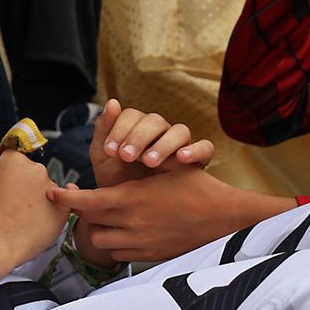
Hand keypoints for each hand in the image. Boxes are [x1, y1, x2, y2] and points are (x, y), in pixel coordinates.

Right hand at [0, 148, 65, 288]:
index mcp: (16, 160)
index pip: (13, 157)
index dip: (4, 171)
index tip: (0, 185)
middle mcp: (38, 171)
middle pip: (30, 172)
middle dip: (21, 183)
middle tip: (7, 202)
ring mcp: (53, 190)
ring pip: (44, 189)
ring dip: (35, 197)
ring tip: (20, 215)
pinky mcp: (63, 210)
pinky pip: (59, 205)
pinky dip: (49, 210)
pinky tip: (34, 220)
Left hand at [50, 170, 291, 262]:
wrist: (227, 219)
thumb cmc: (198, 186)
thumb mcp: (168, 166)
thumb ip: (140, 154)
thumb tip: (120, 134)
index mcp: (132, 198)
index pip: (86, 202)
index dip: (64, 199)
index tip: (52, 193)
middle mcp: (131, 223)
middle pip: (89, 223)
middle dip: (83, 212)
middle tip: (83, 202)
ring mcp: (141, 243)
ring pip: (102, 240)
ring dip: (99, 229)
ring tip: (103, 217)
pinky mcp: (150, 257)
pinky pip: (119, 254)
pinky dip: (115, 243)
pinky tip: (122, 231)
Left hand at [87, 98, 213, 188]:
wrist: (132, 208)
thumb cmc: (117, 179)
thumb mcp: (104, 158)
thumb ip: (104, 130)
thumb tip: (112, 102)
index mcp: (136, 127)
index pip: (132, 115)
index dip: (120, 129)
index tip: (109, 150)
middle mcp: (160, 132)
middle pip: (155, 121)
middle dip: (139, 137)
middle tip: (127, 156)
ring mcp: (180, 143)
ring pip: (180, 131)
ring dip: (164, 144)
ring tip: (150, 161)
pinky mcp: (198, 159)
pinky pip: (205, 147)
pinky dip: (196, 150)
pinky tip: (182, 159)